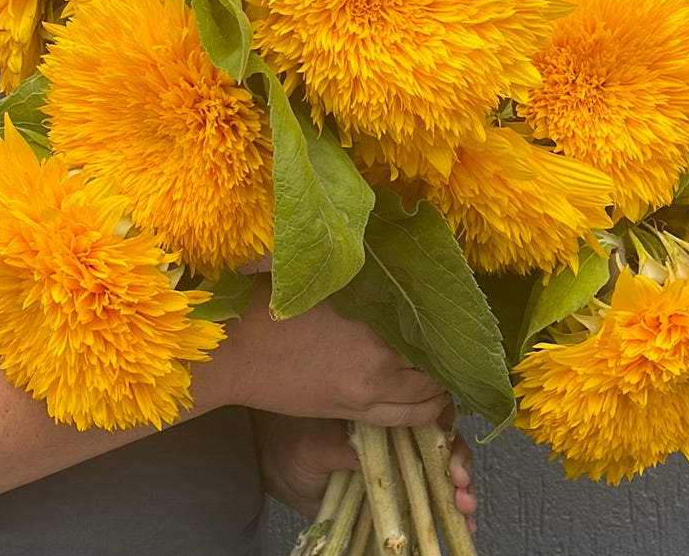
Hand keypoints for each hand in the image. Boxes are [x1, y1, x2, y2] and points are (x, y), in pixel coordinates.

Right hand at [201, 275, 450, 426]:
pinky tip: (430, 399)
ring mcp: (369, 388)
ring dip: (440, 384)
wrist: (236, 351)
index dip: (446, 322)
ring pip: (428, 394)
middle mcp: (379, 354)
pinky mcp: (355, 410)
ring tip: (442, 371)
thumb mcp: (324, 283)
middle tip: (451, 346)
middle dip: (447, 355)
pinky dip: (427, 410)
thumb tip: (401, 270)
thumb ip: (365, 285)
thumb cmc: (271, 304)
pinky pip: (409, 417)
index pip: (429, 322)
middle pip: (435, 360)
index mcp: (370, 315)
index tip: (452, 315)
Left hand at [252, 409, 477, 530]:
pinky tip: (463, 526)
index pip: (427, 412)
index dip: (445, 430)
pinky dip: (448, 514)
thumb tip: (361, 457)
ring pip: (441, 474)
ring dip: (460, 490)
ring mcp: (398, 466)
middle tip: (460, 485)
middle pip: (442, 444)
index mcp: (383, 412)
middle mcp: (397, 435)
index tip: (449, 452)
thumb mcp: (312, 443)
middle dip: (459, 463)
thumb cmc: (295, 441)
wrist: (280, 467)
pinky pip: (426, 502)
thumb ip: (337, 448)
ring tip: (464, 508)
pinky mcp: (395, 495)